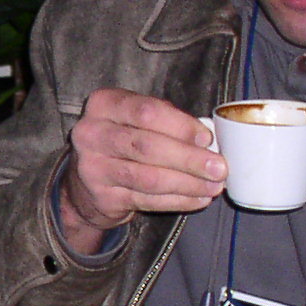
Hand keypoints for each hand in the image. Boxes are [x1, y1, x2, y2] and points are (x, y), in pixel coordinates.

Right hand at [60, 89, 226, 254]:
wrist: (86, 181)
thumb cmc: (122, 142)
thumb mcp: (135, 120)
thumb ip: (166, 122)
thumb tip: (207, 141)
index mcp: (104, 104)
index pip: (146, 112)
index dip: (180, 126)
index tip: (207, 138)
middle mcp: (91, 134)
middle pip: (147, 146)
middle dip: (189, 158)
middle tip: (219, 167)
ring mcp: (93, 168)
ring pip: (149, 178)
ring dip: (187, 183)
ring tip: (213, 186)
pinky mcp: (102, 197)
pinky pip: (147, 200)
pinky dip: (177, 200)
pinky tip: (197, 199)